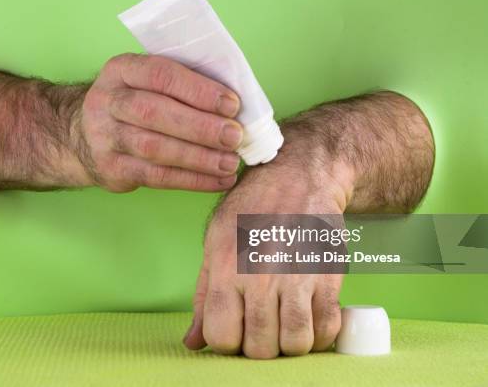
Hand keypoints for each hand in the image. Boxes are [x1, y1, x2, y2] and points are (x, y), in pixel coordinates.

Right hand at [75, 53, 243, 191]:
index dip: (198, 90)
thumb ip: (182, 85)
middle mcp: (107, 101)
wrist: (82, 135)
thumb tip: (235, 105)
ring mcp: (105, 137)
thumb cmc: (133, 103)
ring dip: (199, 157)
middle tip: (235, 136)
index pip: (160, 74)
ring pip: (155, 148)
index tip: (232, 104)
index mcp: (121, 70)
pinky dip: (192, 180)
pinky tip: (218, 181)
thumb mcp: (145, 82)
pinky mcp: (111, 169)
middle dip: (200, 126)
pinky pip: (156, 176)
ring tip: (230, 163)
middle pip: (154, 112)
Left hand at [183, 147, 350, 357]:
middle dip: (259, 345)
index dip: (227, 341)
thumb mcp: (216, 241)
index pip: (221, 335)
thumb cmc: (251, 207)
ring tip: (286, 324)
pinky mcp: (328, 274)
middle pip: (260, 347)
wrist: (298, 175)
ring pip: (295, 343)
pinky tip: (310, 318)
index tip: (235, 329)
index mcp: (225, 266)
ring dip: (290, 343)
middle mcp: (260, 275)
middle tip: (262, 326)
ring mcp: (297, 275)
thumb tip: (193, 340)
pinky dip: (321, 334)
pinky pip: (328, 327)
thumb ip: (204, 294)